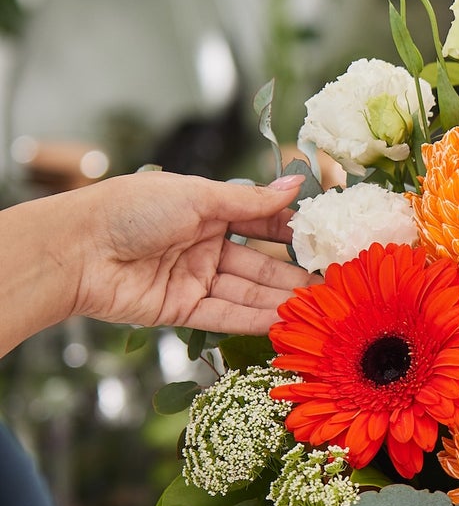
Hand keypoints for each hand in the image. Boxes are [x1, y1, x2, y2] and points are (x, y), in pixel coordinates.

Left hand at [66, 170, 312, 334]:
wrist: (75, 250)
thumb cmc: (130, 209)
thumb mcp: (197, 196)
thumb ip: (250, 200)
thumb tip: (296, 183)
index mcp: (206, 210)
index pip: (260, 222)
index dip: (291, 231)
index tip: (327, 239)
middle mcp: (204, 246)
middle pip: (259, 262)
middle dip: (295, 273)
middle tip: (335, 282)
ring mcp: (194, 279)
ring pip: (248, 291)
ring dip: (282, 299)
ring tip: (320, 306)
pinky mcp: (182, 310)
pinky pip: (226, 315)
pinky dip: (255, 319)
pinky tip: (286, 321)